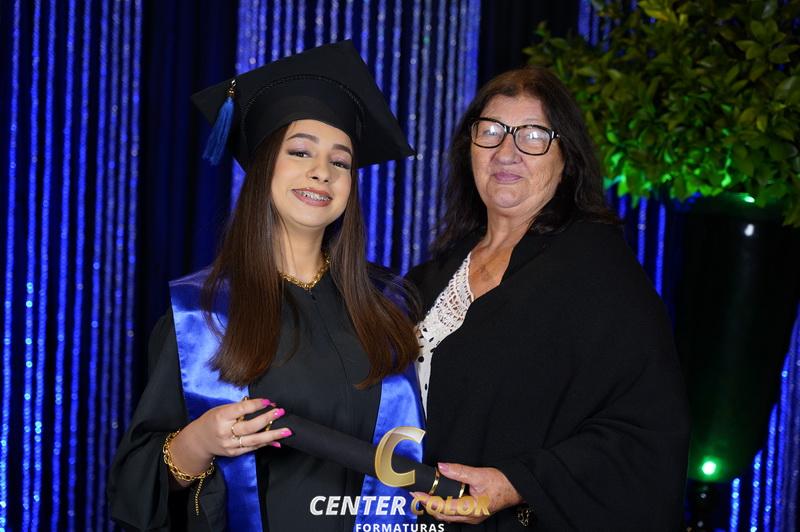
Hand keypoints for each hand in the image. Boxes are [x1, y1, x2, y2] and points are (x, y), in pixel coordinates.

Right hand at [169, 398, 290, 485]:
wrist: (198, 441)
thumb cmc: (212, 420)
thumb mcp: (221, 409)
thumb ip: (238, 408)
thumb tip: (261, 405)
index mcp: (221, 417)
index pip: (240, 410)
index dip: (255, 405)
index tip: (269, 401)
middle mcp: (225, 432)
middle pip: (249, 426)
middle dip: (267, 419)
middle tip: (281, 412)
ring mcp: (230, 444)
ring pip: (254, 440)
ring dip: (273, 435)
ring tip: (287, 431)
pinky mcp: (234, 453)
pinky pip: (253, 448)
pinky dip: (266, 444)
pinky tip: (278, 441)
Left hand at [411, 462, 522, 524]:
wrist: (517, 488)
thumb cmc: (502, 483)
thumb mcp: (479, 474)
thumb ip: (459, 471)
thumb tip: (441, 467)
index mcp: (471, 509)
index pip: (442, 507)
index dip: (427, 501)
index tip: (416, 492)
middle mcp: (470, 517)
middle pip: (442, 515)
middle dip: (427, 505)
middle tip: (416, 492)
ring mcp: (472, 517)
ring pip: (447, 516)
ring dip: (434, 507)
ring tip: (424, 494)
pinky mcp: (473, 514)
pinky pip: (453, 514)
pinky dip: (443, 507)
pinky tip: (439, 498)